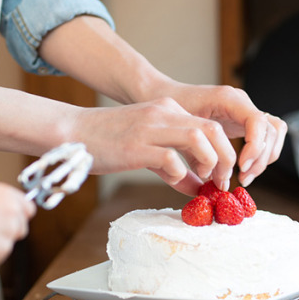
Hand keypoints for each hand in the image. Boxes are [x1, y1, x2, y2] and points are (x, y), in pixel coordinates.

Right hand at [69, 99, 236, 194]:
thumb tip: (199, 189)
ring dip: (208, 164)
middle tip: (221, 182)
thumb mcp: (148, 150)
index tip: (221, 177)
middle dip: (225, 159)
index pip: (212, 127)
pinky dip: (179, 173)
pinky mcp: (135, 147)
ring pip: (199, 138)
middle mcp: (163, 113)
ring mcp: (149, 128)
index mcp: (168, 110)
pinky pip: (171, 158)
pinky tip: (171, 178)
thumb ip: (175, 168)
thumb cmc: (109, 142)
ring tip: (202, 179)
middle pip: (213, 131)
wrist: (73, 132)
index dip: (225, 153)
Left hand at [159, 84, 286, 186]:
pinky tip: (242, 169)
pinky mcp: (243, 123)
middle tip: (241, 178)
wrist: (163, 95)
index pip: (258, 121)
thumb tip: (213, 180)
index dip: (255, 147)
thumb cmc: (169, 109)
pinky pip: (264, 138)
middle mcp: (242, 104)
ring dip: (263, 159)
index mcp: (229, 99)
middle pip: (271, 131)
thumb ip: (197, 153)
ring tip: (243, 177)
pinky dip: (260, 156)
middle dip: (260, 158)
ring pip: (273, 135)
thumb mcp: (181, 130)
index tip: (240, 167)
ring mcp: (245, 113)